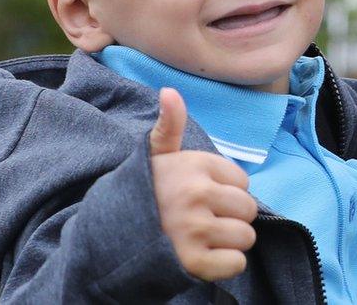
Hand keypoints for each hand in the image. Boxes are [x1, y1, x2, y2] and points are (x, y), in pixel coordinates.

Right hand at [150, 88, 257, 280]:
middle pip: (248, 209)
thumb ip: (169, 125)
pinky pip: (236, 263)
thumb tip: (169, 91)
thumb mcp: (155, 156)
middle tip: (203, 221)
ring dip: (228, 243)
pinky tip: (203, 257)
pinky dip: (224, 266)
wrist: (108, 238)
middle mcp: (195, 194)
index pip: (242, 182)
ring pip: (245, 237)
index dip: (225, 192)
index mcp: (193, 165)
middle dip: (231, 218)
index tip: (200, 197)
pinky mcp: (193, 262)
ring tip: (201, 239)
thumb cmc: (144, 192)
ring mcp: (194, 228)